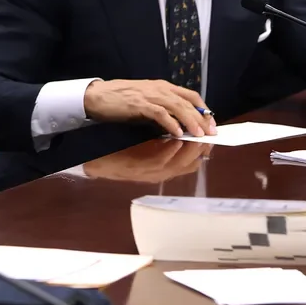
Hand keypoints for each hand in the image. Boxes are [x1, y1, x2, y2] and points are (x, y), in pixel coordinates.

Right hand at [83, 79, 216, 138]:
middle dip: (202, 118)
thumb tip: (180, 123)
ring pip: (177, 107)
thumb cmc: (121, 100)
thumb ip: (163, 108)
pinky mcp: (139, 104)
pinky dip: (170, 123)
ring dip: (190, 121)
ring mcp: (149, 95)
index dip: (204, 109)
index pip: (191, 96)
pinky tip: (177, 133)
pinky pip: (160, 113)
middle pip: (187, 102)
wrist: (98, 96)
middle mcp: (159, 88)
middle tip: (211, 133)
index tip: (212, 123)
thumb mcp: (147, 101)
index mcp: (163, 87)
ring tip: (199, 135)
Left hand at [83, 139, 212, 182]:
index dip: (203, 149)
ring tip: (198, 135)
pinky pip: (160, 162)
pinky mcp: (139, 170)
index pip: (191, 163)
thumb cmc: (120, 154)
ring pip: (178, 165)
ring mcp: (150, 174)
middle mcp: (160, 174)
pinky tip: (177, 140)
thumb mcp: (146, 151)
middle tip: (209, 133)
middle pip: (189, 164)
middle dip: (201, 149)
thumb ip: (163, 144)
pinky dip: (170, 152)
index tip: (210, 134)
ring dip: (190, 151)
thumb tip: (178, 129)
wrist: (96, 160)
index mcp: (163, 169)